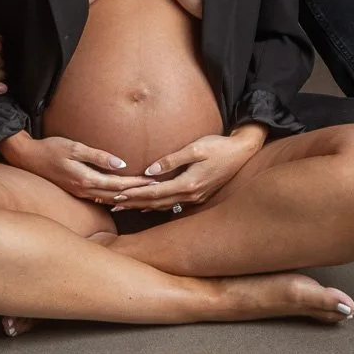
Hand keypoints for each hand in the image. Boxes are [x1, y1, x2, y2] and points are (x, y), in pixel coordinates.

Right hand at [0, 132, 156, 202]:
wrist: (27, 158)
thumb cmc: (51, 148)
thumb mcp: (74, 147)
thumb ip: (98, 156)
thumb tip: (121, 164)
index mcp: (86, 179)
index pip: (118, 184)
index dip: (137, 183)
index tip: (154, 182)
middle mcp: (84, 190)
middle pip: (117, 195)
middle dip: (137, 193)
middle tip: (156, 191)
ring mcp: (79, 193)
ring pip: (109, 200)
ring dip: (127, 198)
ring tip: (144, 196)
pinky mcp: (76, 191)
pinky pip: (100, 199)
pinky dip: (114, 198)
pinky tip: (122, 198)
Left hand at [109, 125, 267, 211]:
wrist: (241, 152)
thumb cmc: (218, 146)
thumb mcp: (196, 148)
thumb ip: (172, 160)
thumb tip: (149, 172)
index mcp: (189, 184)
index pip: (155, 192)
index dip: (135, 194)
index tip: (117, 195)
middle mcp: (191, 195)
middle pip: (156, 203)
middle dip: (133, 204)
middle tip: (112, 204)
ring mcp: (195, 198)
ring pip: (163, 205)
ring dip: (142, 206)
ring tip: (123, 207)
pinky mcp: (197, 195)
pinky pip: (172, 204)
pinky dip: (156, 205)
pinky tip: (146, 207)